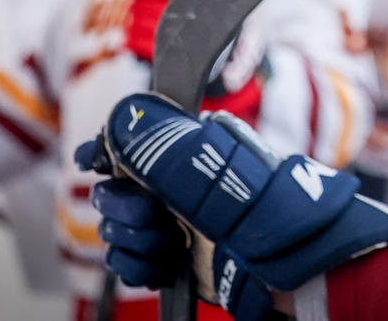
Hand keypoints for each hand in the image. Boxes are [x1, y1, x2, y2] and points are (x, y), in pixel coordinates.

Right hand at [76, 94, 387, 316]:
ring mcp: (175, 220)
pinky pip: (132, 260)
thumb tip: (122, 118)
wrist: (297, 270)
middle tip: (151, 218)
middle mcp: (178, 181)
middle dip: (123, 206)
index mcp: (189, 147)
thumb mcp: (217, 174)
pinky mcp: (174, 256)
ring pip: (118, 228)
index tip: (90, 160)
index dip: (105, 148)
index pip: (132, 135)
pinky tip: (163, 265)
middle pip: (114, 188)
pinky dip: (139, 266)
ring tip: (167, 246)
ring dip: (133, 241)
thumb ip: (165, 149)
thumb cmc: (272, 213)